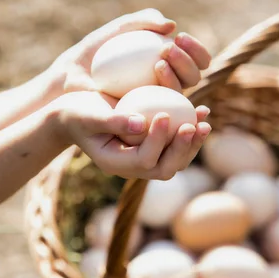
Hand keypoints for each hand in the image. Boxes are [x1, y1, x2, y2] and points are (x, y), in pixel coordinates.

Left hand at [49, 8, 210, 94]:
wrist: (72, 77)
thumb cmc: (95, 51)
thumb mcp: (119, 30)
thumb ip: (143, 21)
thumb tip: (171, 25)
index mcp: (168, 64)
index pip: (196, 59)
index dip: (196, 50)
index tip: (181, 37)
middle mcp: (168, 85)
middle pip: (194, 76)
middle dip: (189, 60)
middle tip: (169, 48)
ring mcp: (158, 103)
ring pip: (183, 90)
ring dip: (179, 72)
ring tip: (160, 60)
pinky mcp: (147, 117)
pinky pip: (164, 105)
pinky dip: (167, 84)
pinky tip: (158, 68)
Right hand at [51, 91, 210, 179]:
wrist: (74, 114)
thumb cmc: (76, 112)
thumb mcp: (88, 114)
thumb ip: (111, 121)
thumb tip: (141, 124)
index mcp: (116, 163)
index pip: (144, 160)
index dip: (158, 141)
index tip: (164, 114)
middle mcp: (132, 166)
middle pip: (165, 168)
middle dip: (182, 149)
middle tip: (194, 126)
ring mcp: (143, 157)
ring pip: (175, 159)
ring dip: (192, 143)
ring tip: (204, 121)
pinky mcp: (152, 144)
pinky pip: (175, 143)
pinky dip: (190, 129)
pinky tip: (202, 110)